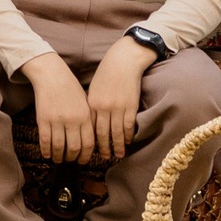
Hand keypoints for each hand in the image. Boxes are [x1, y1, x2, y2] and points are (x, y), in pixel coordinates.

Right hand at [21, 53, 94, 164]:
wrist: (51, 74)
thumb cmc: (69, 88)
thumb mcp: (84, 102)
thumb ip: (88, 120)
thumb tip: (90, 140)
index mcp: (85, 116)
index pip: (89, 143)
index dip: (85, 156)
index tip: (82, 160)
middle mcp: (72, 120)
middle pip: (74, 148)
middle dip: (72, 158)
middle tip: (70, 160)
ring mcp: (57, 120)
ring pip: (59, 147)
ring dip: (59, 157)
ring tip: (58, 159)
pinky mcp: (43, 118)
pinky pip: (45, 140)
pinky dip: (46, 150)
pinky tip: (46, 154)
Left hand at [83, 37, 153, 162]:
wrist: (123, 61)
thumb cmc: (107, 74)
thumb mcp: (94, 89)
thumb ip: (93, 105)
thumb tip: (92, 121)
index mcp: (92, 104)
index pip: (90, 128)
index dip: (91, 141)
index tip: (91, 150)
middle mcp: (103, 108)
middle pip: (102, 134)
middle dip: (103, 148)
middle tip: (105, 158)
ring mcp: (117, 108)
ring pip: (116, 133)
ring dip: (117, 145)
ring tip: (118, 155)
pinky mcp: (130, 106)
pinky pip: (128, 126)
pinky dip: (128, 135)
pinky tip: (128, 142)